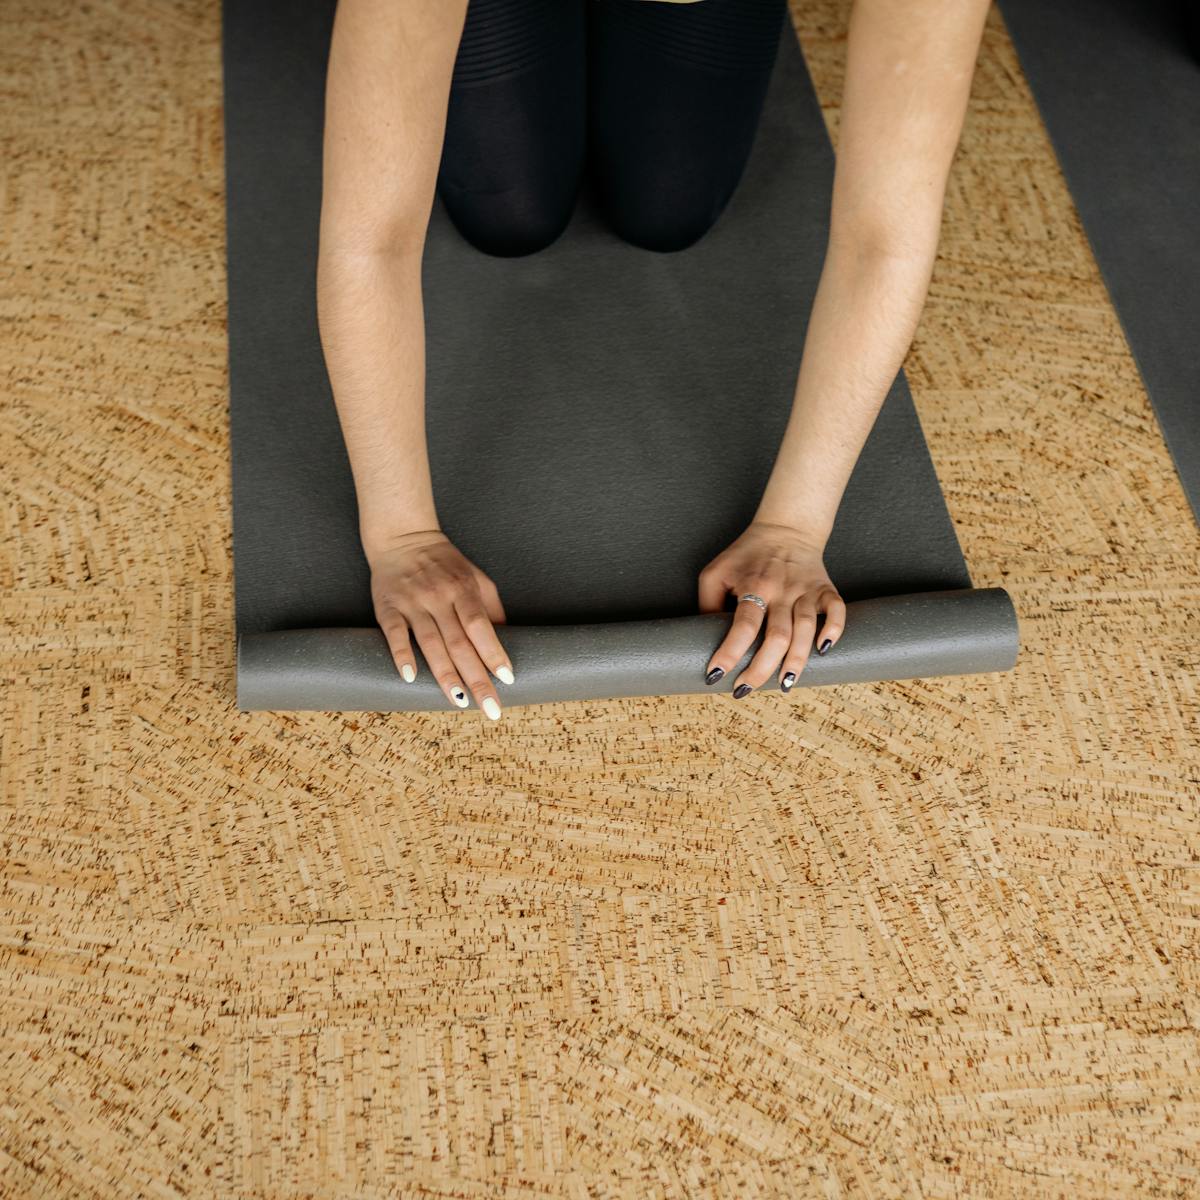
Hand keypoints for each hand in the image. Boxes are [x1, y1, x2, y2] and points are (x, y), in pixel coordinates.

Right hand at [366, 528, 514, 717]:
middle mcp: (439, 596)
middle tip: (490, 707)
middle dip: (477, 677)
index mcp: (464, 589)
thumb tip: (507, 639)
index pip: (481, 626)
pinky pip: (395, 633)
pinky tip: (410, 677)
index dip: (493, 652)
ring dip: (445, 674)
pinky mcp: (387, 608)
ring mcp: (412, 603)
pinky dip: (402, 655)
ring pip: (430, 643)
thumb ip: (491, 607)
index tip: (507, 678)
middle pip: (460, 642)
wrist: (402, 537)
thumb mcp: (475, 576)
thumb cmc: (444, 563)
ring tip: (459, 700)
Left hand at [697, 520, 846, 696]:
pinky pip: (836, 611)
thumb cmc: (745, 554)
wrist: (785, 528)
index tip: (715, 675)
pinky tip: (824, 650)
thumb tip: (704, 640)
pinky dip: (833, 630)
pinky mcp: (825, 589)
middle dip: (760, 669)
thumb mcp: (716, 573)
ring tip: (784, 685)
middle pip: (776, 636)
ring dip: (796, 660)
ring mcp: (806, 590)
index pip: (742, 625)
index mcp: (753, 585)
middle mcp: (781, 590)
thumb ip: (708, 604)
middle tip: (744, 689)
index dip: (729, 652)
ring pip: (805, 629)